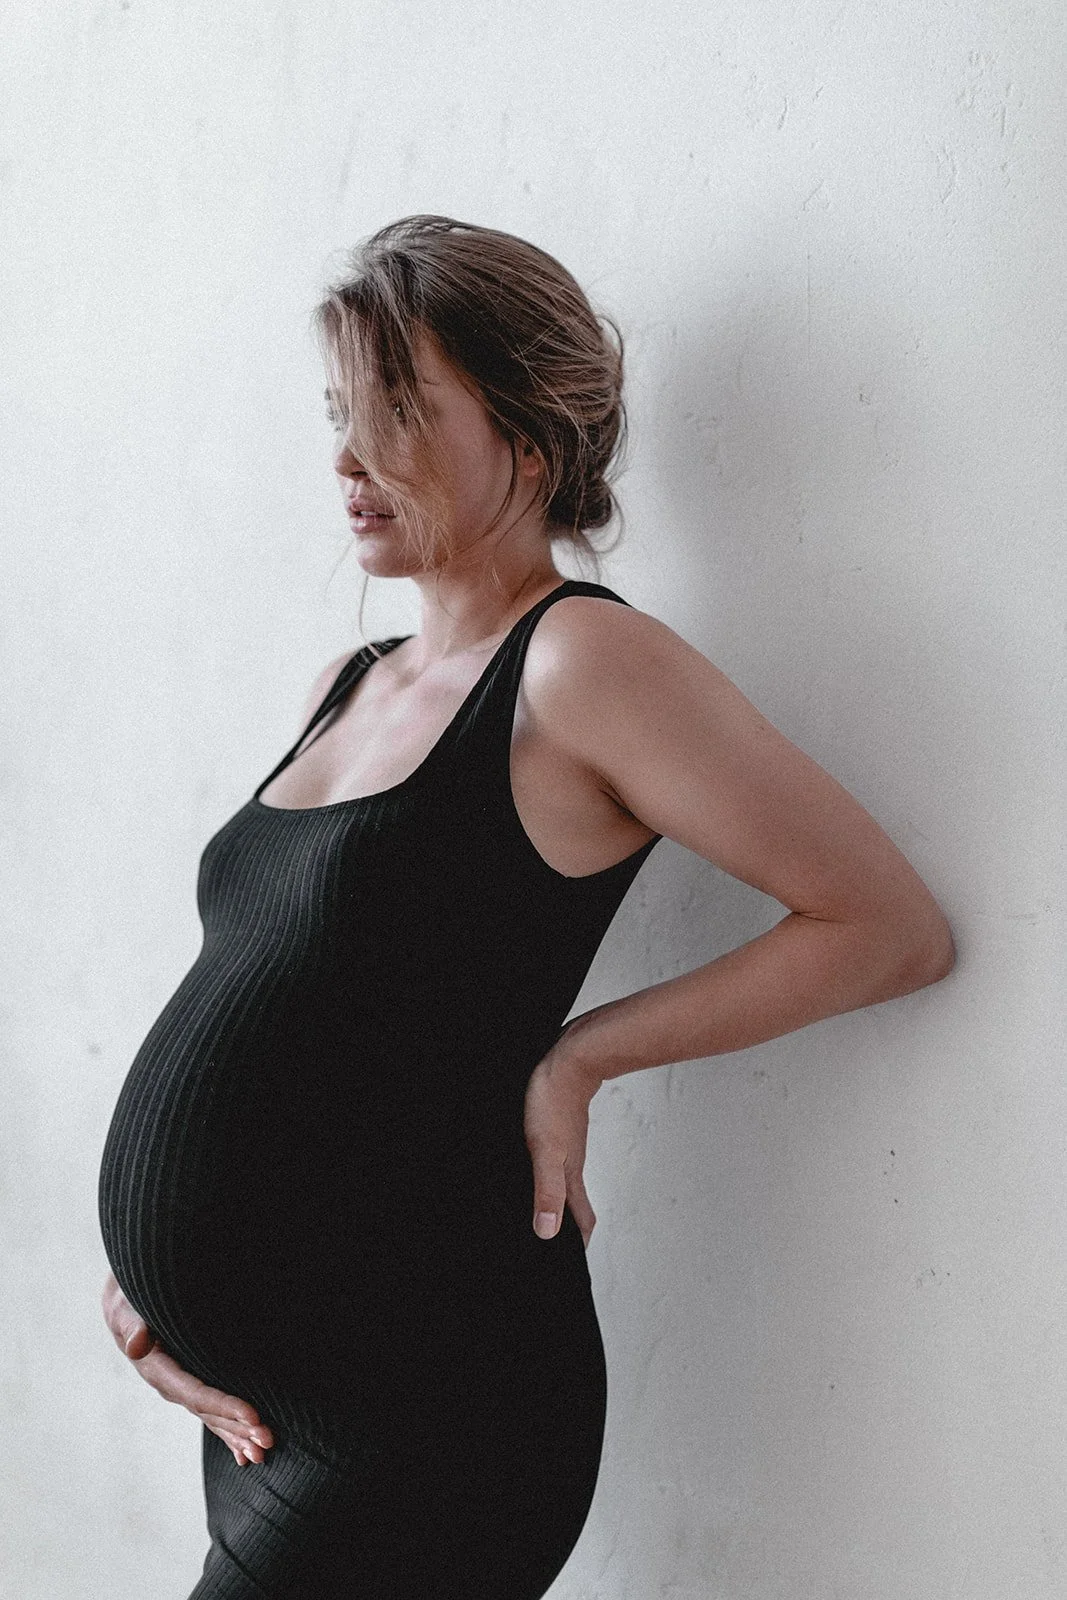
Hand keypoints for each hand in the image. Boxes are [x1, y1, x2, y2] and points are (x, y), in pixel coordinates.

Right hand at [100, 1271, 273, 1467]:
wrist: (126, 1304)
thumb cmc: (130, 1300)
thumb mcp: (126, 1309)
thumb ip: (133, 1326)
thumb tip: (138, 1344)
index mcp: (158, 1370)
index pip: (196, 1394)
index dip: (225, 1406)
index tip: (254, 1416)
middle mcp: (170, 1386)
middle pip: (209, 1412)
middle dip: (238, 1428)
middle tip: (268, 1441)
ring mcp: (180, 1388)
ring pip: (212, 1417)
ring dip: (238, 1435)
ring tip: (264, 1451)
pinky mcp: (190, 1384)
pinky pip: (211, 1412)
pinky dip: (229, 1431)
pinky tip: (245, 1453)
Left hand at [523, 1031, 602, 1247]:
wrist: (571, 1059)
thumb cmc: (555, 1101)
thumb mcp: (544, 1151)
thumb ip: (547, 1190)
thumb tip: (547, 1233)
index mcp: (570, 1175)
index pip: (581, 1218)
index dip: (579, 1242)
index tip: (572, 1263)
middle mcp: (573, 1163)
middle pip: (576, 1203)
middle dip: (569, 1227)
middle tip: (556, 1245)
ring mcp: (569, 1144)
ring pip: (567, 1181)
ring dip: (560, 1201)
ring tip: (545, 1213)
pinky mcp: (561, 1128)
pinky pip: (559, 1159)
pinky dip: (551, 1175)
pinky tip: (538, 1168)